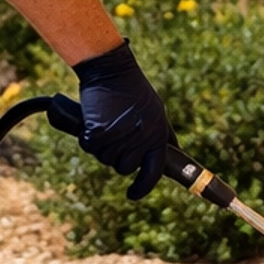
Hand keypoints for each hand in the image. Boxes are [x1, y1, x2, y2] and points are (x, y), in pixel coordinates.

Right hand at [70, 41, 170, 200]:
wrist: (111, 69)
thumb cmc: (133, 89)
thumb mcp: (156, 110)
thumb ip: (164, 134)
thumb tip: (176, 152)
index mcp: (158, 134)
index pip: (154, 171)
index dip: (143, 187)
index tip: (133, 195)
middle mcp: (141, 138)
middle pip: (124, 168)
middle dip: (116, 157)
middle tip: (113, 136)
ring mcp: (121, 136)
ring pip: (105, 158)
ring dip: (101, 146)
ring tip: (104, 123)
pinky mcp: (100, 131)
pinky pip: (90, 146)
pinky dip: (87, 137)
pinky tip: (92, 122)